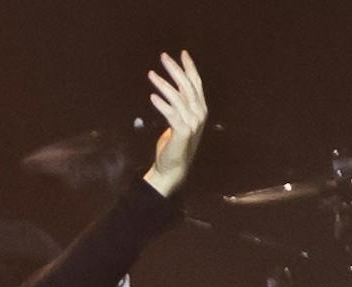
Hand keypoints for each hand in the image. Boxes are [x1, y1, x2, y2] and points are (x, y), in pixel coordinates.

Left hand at [141, 51, 208, 196]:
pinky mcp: (182, 132)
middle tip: (163, 57)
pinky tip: (152, 96)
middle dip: (175, 69)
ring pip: (177, 98)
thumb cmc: (175, 144)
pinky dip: (161, 104)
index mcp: (201, 109)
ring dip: (163, 84)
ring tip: (151, 74)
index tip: (182, 53)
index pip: (196, 83)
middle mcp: (199, 114)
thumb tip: (174, 86)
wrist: (174, 168)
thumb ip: (180, 104)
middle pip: (187, 86)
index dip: (190, 67)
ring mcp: (192, 123)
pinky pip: (170, 113)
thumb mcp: (180, 119)